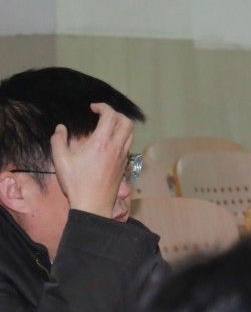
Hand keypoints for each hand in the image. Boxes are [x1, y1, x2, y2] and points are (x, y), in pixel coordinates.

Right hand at [49, 103, 132, 218]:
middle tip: (102, 115)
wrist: (93, 204)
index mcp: (102, 143)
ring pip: (130, 133)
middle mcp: (116, 147)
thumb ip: (58, 141)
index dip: (103, 107)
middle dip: (115, 113)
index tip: (93, 107)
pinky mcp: (124, 165)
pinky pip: (128, 145)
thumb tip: (60, 128)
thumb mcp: (61, 161)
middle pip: (126, 122)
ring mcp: (123, 156)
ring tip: (106, 126)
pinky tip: (109, 142)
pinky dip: (122, 137)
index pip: (111, 116)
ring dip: (121, 125)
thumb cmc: (76, 183)